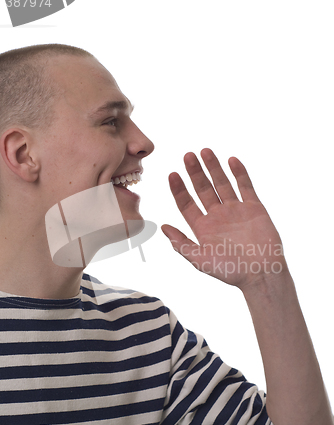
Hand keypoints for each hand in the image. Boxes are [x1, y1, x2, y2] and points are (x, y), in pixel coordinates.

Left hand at [161, 148, 287, 289]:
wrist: (261, 273)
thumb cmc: (230, 271)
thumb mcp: (199, 259)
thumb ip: (181, 243)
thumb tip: (162, 227)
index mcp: (203, 228)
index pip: (187, 204)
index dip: (179, 190)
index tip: (172, 175)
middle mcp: (217, 216)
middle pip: (203, 189)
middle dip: (195, 173)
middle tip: (187, 156)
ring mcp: (236, 210)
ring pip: (222, 183)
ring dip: (214, 167)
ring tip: (205, 151)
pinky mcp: (254, 208)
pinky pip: (245, 186)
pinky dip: (239, 173)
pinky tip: (231, 160)